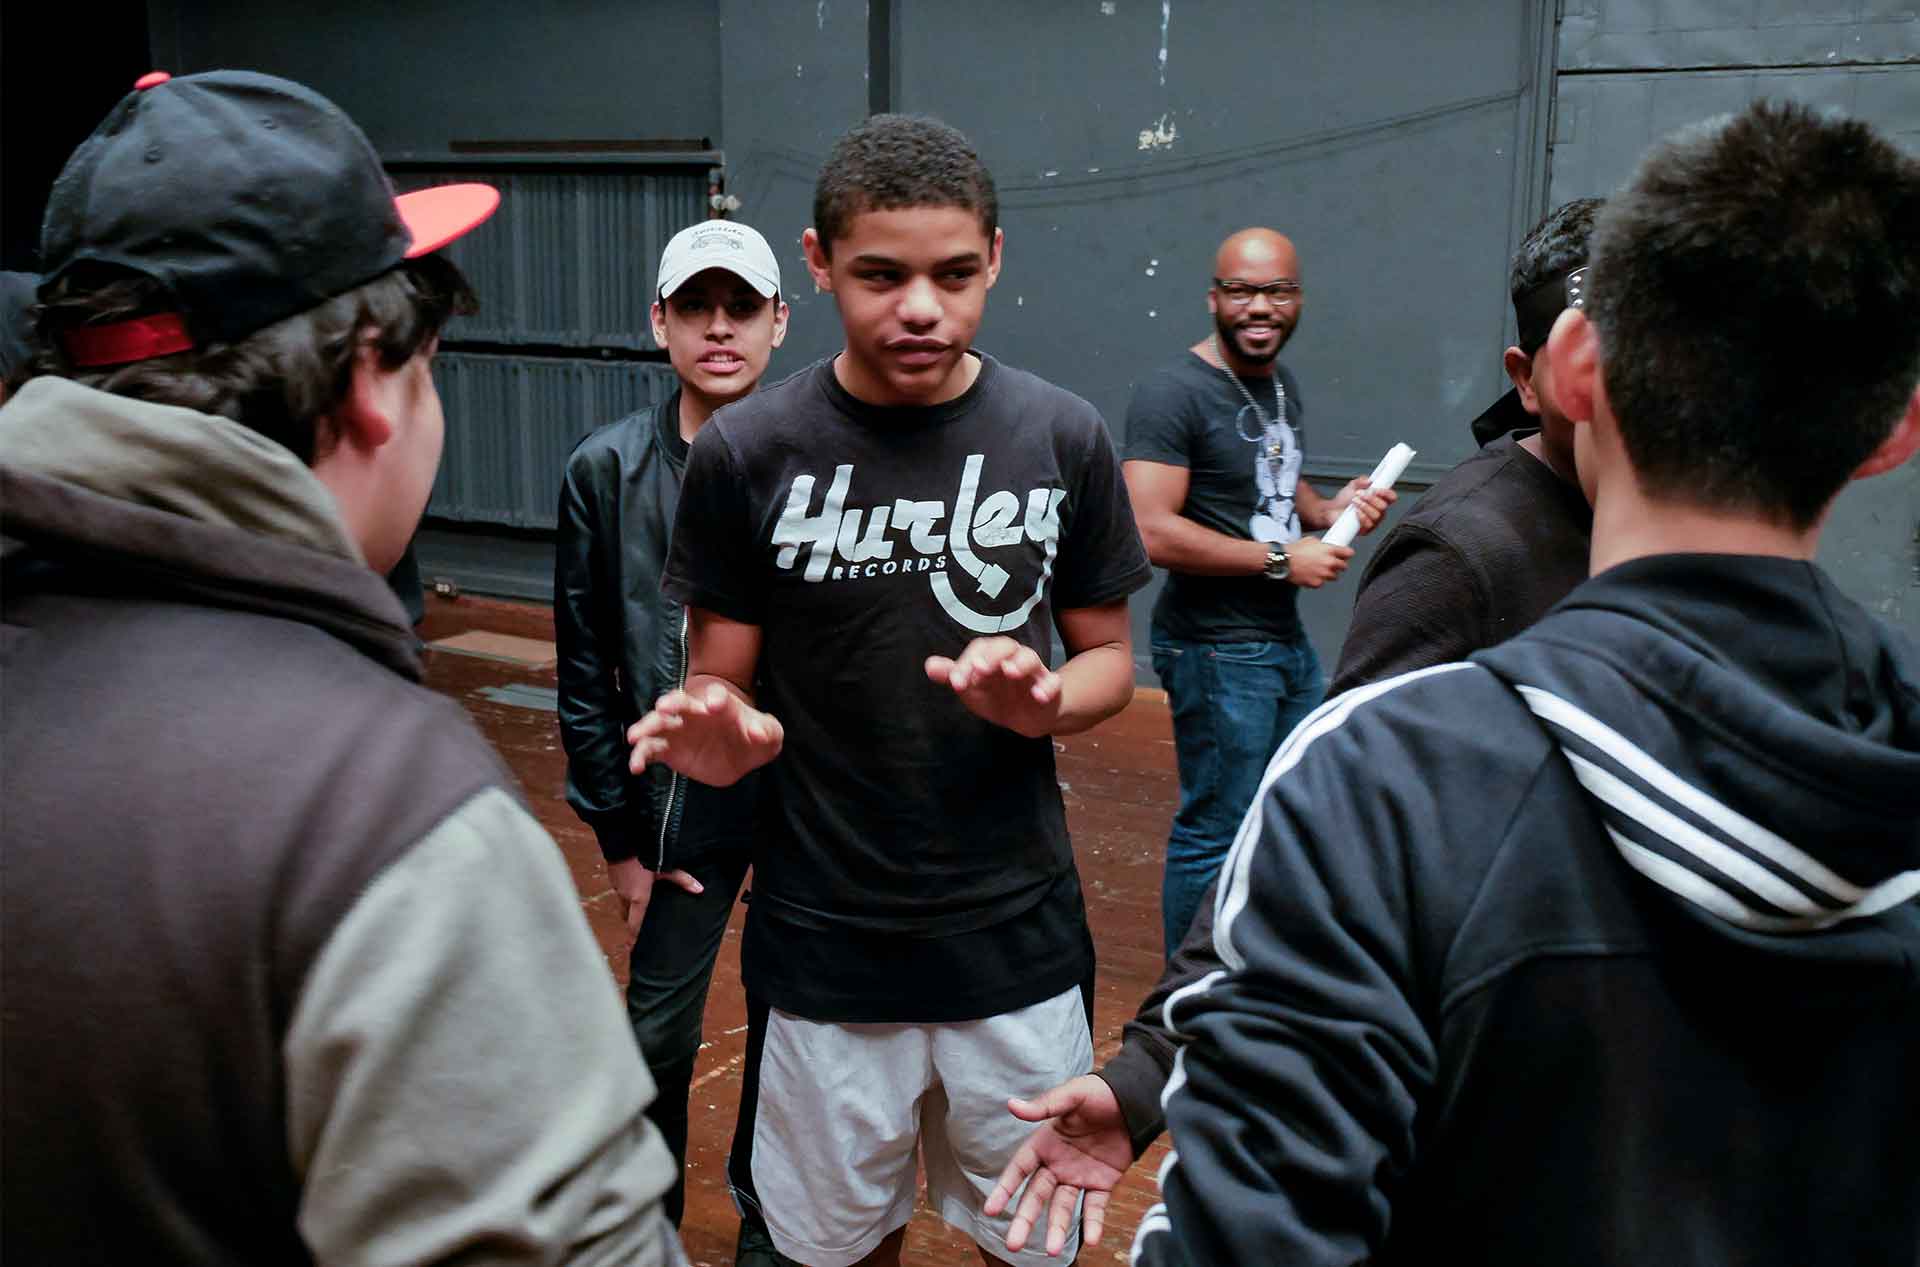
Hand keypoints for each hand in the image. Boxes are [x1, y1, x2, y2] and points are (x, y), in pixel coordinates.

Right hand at [605, 856, 703, 945]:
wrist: (621, 840)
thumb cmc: (641, 856)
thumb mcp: (665, 868)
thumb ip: (682, 880)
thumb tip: (699, 889)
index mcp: (638, 899)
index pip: (635, 925)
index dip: (634, 939)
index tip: (634, 950)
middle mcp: (625, 897)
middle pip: (627, 917)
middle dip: (633, 924)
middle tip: (640, 931)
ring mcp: (617, 888)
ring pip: (622, 905)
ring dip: (629, 910)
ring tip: (639, 912)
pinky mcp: (614, 879)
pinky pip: (620, 894)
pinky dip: (626, 897)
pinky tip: (634, 891)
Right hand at [627, 681, 782, 786]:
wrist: (741, 753)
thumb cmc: (756, 736)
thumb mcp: (770, 735)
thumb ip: (767, 731)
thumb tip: (758, 733)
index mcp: (723, 705)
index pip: (718, 695)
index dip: (716, 697)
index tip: (714, 704)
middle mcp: (696, 713)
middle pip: (680, 702)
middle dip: (672, 703)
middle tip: (664, 707)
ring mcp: (680, 730)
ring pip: (659, 723)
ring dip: (646, 727)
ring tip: (635, 737)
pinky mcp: (670, 750)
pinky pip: (651, 750)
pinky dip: (641, 756)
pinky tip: (636, 766)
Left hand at [925, 637, 1061, 737]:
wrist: (1026, 716)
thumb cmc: (996, 695)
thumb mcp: (972, 688)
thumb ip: (953, 676)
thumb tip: (929, 666)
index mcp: (992, 655)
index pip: (979, 649)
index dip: (966, 663)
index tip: (955, 682)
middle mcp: (1012, 658)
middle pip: (1005, 646)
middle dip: (993, 656)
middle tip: (980, 669)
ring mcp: (1033, 672)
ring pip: (1030, 658)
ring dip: (1020, 663)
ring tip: (1010, 672)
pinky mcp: (1050, 688)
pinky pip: (1053, 683)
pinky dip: (1048, 687)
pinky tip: (1039, 695)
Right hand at [983, 1075, 1134, 1255]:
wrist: (1134, 1101)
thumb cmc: (1099, 1094)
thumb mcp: (1071, 1095)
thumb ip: (1044, 1106)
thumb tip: (1011, 1105)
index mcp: (1044, 1143)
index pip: (1019, 1170)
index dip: (1005, 1189)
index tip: (990, 1209)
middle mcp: (1057, 1164)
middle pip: (1036, 1196)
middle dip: (1024, 1219)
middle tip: (1013, 1245)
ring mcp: (1079, 1176)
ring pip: (1062, 1207)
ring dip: (1056, 1228)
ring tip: (1051, 1251)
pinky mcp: (1102, 1183)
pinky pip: (1094, 1207)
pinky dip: (1093, 1223)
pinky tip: (1092, 1240)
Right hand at [1284, 535, 1353, 587]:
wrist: (1283, 561)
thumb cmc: (1294, 550)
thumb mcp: (1311, 540)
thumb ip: (1323, 545)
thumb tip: (1326, 547)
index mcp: (1330, 550)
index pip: (1348, 553)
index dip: (1347, 554)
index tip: (1345, 555)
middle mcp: (1329, 563)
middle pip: (1344, 566)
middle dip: (1338, 565)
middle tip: (1331, 563)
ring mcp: (1324, 574)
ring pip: (1334, 576)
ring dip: (1329, 573)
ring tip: (1318, 569)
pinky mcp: (1317, 583)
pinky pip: (1322, 582)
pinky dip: (1318, 580)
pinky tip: (1311, 574)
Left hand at [1331, 476, 1397, 536]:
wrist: (1330, 510)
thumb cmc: (1343, 500)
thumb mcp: (1352, 486)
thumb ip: (1360, 481)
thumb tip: (1369, 481)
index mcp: (1379, 499)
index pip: (1391, 497)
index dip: (1386, 493)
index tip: (1377, 489)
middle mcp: (1378, 511)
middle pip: (1384, 506)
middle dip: (1371, 498)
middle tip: (1360, 494)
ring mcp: (1373, 521)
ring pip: (1377, 515)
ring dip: (1364, 506)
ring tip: (1355, 501)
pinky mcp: (1365, 530)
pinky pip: (1369, 524)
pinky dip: (1361, 516)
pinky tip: (1355, 511)